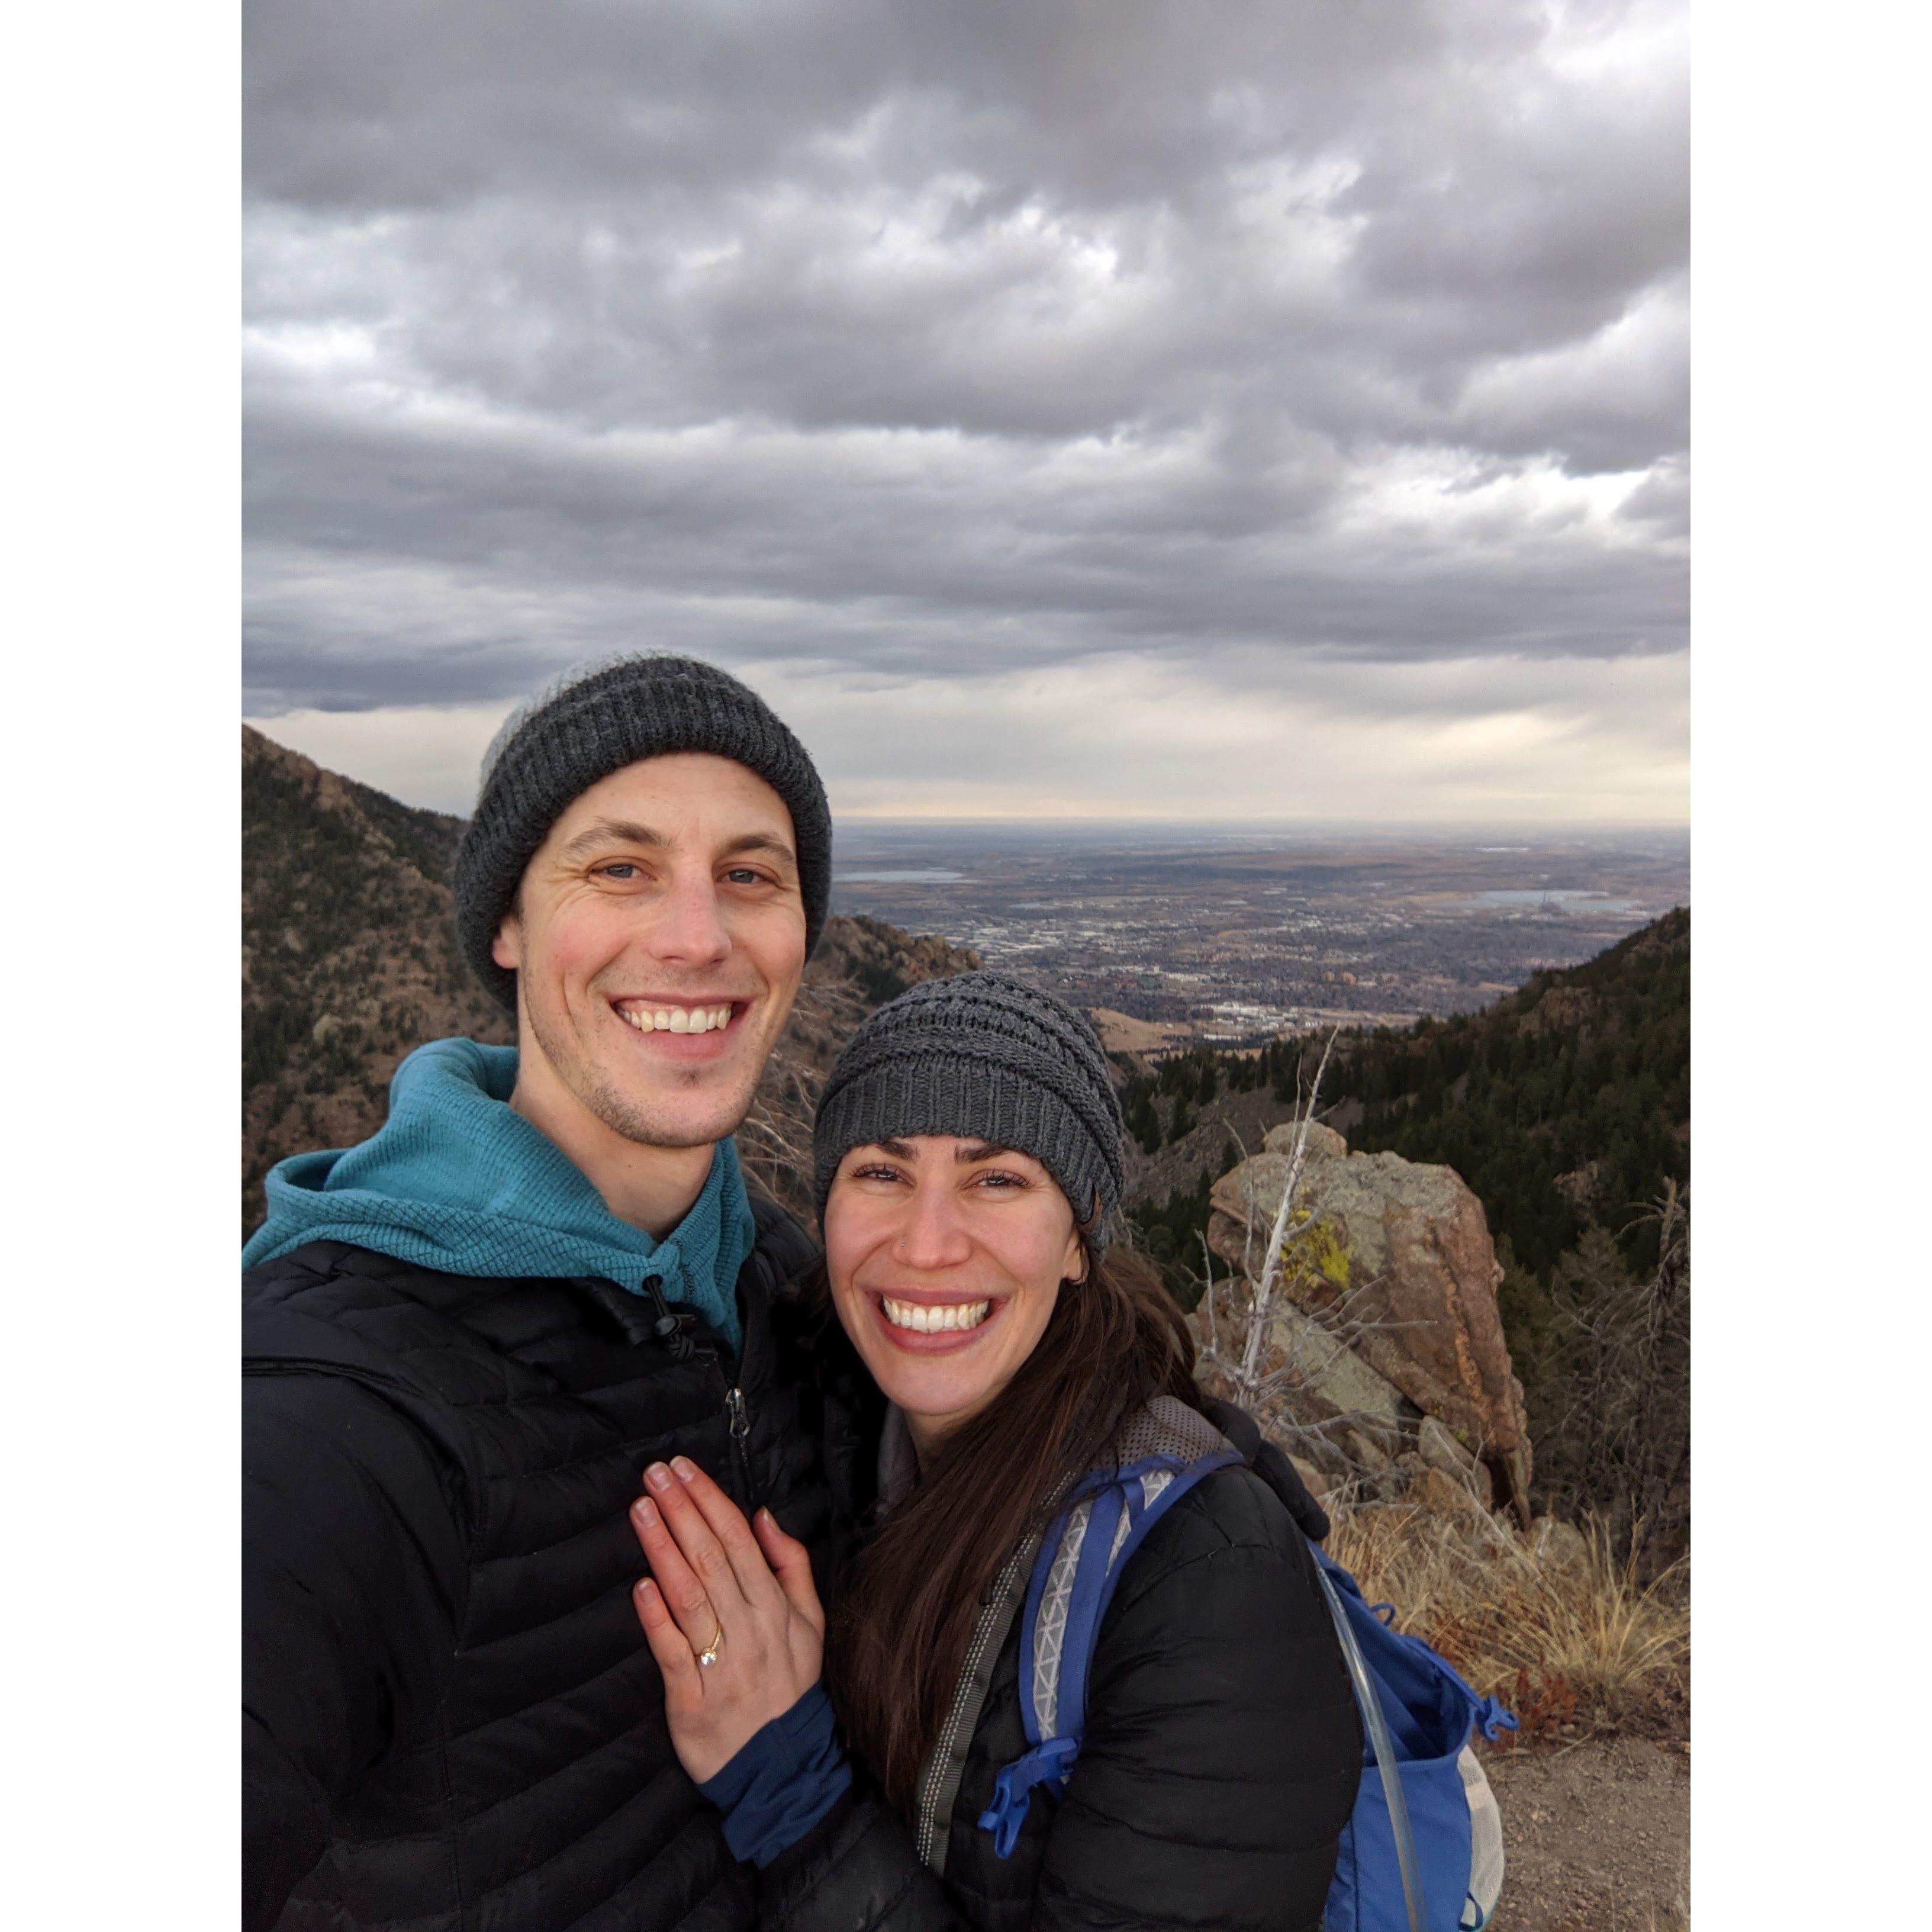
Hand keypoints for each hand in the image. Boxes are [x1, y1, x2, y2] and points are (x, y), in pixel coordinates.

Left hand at [629, 1457, 825, 1782]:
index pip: (739, 1540)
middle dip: (681, 1510)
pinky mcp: (693, 1699)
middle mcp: (750, 1629)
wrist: (783, 1769)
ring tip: (642, 1509)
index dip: (709, 1500)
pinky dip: (657, 1617)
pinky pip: (673, 1652)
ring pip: (689, 1595)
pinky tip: (640, 1585)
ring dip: (663, 1548)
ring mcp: (721, 1663)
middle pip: (711, 1558)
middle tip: (655, 1473)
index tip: (684, 1467)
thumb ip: (791, 1566)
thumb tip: (763, 1517)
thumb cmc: (789, 1687)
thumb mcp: (809, 1624)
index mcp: (775, 1607)